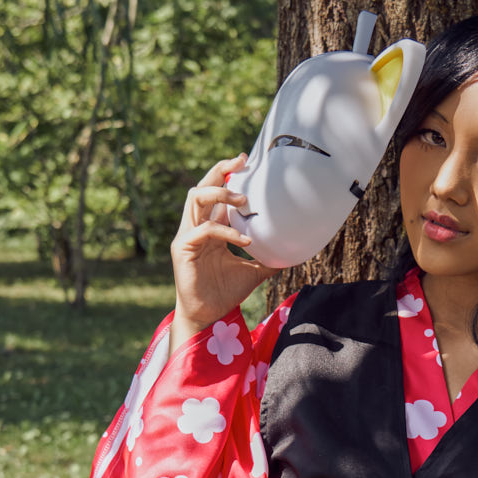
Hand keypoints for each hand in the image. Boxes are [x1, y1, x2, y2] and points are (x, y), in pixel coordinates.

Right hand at [169, 153, 279, 348]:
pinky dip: (226, 231)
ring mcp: (188, 236)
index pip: (215, 194)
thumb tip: (294, 254)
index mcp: (210, 228)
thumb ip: (268, 259)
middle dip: (220, 171)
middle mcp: (196, 227)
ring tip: (243, 200)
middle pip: (201, 187)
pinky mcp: (183, 248)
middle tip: (241, 162)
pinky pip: (204, 230)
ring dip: (220, 194)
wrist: (208, 316)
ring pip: (195, 198)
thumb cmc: (226, 293)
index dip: (227, 175)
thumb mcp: (253, 272)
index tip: (246, 161)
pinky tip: (245, 240)